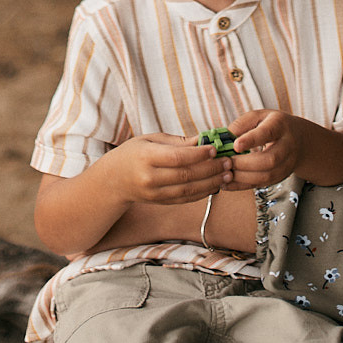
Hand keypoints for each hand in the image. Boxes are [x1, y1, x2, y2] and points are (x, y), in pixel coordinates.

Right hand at [104, 133, 227, 204]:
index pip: (177, 157)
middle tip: (228, 162)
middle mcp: (150, 178)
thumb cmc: (133, 154)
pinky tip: (215, 185)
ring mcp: (155, 193)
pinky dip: (202, 193)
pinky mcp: (160, 202)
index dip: (198, 154)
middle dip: (211, 169)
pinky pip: (185, 199)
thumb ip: (177, 142)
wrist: (113, 181)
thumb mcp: (150, 139)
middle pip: (186, 175)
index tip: (215, 148)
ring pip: (188, 190)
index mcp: (146, 157)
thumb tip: (203, 140)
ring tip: (227, 174)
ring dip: (211, 183)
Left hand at [224, 109, 305, 189]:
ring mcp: (287, 163)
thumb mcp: (259, 116)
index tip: (236, 145)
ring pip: (267, 176)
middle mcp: (287, 145)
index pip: (267, 133)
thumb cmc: (273, 125)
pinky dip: (244, 185)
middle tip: (227, 162)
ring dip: (244, 177)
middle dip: (245, 164)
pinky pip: (262, 185)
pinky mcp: (281, 176)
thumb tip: (223, 139)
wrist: (299, 140)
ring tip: (226, 173)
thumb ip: (241, 125)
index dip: (251, 140)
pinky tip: (229, 183)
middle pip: (270, 159)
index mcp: (279, 125)